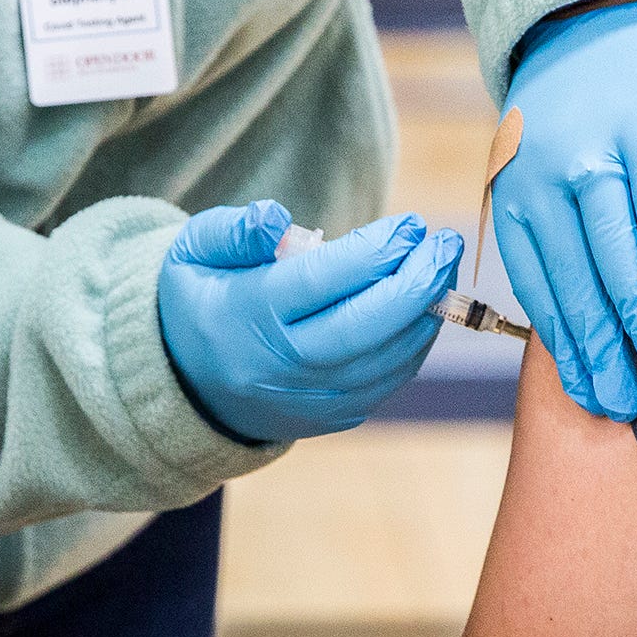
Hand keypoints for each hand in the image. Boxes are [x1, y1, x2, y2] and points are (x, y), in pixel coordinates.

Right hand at [159, 201, 462, 442]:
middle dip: (416, 281)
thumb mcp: (194, 252)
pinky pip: (388, 381)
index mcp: (246, 317)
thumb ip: (234, 229)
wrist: (190, 383)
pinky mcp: (332, 417)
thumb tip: (278, 219)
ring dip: (425, 311)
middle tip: (445, 243)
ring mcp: (308, 398)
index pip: (321, 281)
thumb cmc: (203, 299)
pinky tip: (426, 305)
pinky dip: (415, 342)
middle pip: (364, 326)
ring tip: (442, 267)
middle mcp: (279, 365)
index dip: (374, 251)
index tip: (410, 224)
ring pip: (385, 358)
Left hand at [492, 0, 636, 420]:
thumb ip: (554, 233)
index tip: (589, 397)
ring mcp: (592, 153)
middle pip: (573, 286)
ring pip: (613, 256)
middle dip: (599, 354)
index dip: (566, 351)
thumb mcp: (540, 167)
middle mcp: (541, 179)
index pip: (539, 291)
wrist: (600, 8)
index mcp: (513, 196)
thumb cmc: (577, 108)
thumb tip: (582, 323)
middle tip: (623, 408)